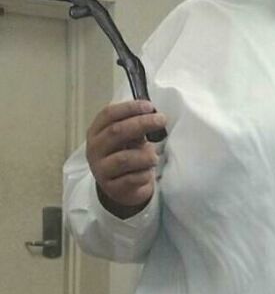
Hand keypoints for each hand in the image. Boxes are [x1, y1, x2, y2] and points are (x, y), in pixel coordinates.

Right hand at [86, 101, 166, 218]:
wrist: (122, 188)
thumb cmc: (126, 156)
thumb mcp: (128, 139)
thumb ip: (136, 127)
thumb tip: (153, 114)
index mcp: (96, 132)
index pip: (108, 114)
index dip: (129, 108)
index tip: (149, 106)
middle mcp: (94, 150)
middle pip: (116, 132)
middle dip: (142, 123)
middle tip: (161, 120)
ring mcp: (101, 170)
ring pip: (124, 158)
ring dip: (145, 155)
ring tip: (154, 157)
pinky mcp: (112, 188)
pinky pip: (132, 178)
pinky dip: (145, 174)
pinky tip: (147, 172)